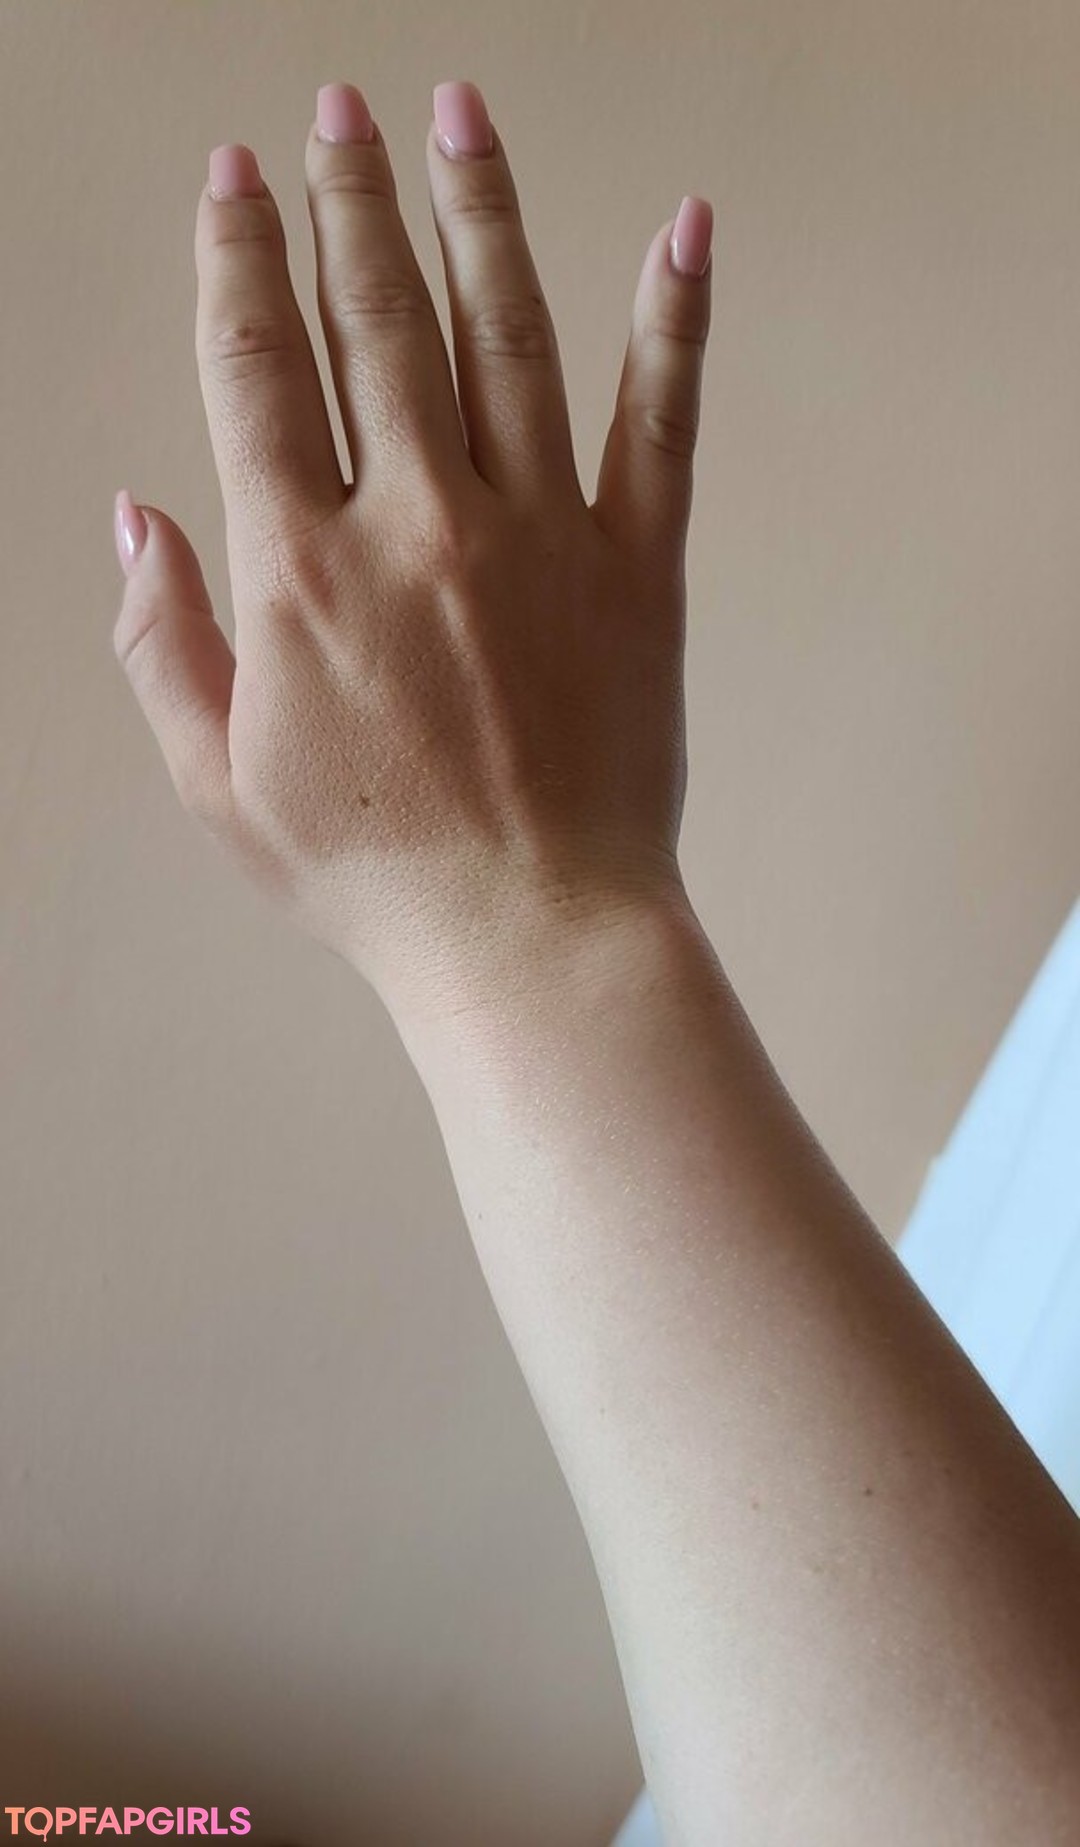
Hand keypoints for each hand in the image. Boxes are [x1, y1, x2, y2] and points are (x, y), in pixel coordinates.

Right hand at [113, 80, 713, 1024]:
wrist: (529, 934)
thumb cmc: (373, 872)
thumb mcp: (220, 778)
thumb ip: (167, 640)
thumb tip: (134, 517)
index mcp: (305, 571)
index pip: (258, 370)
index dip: (240, 257)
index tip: (236, 179)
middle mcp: (420, 525)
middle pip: (375, 321)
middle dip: (346, 198)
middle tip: (336, 111)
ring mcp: (540, 536)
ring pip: (504, 335)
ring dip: (476, 213)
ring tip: (458, 114)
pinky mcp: (637, 568)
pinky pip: (658, 421)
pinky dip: (673, 322)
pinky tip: (682, 230)